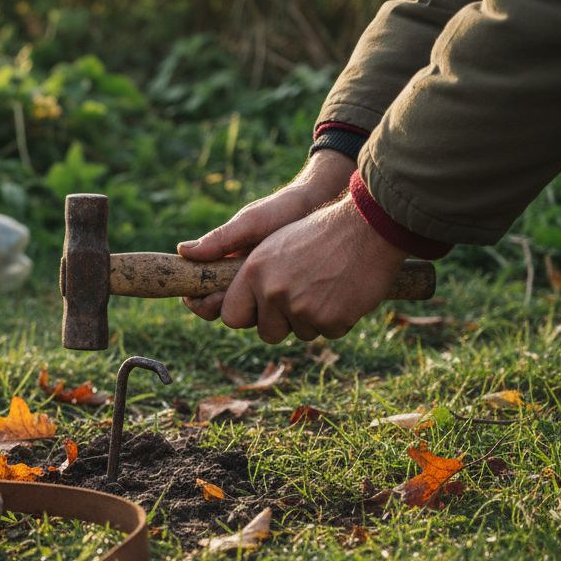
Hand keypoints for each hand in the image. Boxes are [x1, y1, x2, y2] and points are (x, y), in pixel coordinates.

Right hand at [179, 149, 354, 320]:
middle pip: (226, 311)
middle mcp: (243, 281)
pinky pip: (279, 311)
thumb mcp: (249, 223)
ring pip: (253, 315)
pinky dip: (279, 310)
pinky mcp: (288, 293)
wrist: (319, 206)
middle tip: (234, 297)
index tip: (200, 297)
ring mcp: (266, 288)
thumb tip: (183, 251)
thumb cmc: (280, 210)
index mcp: (225, 265)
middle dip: (226, 308)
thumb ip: (220, 239)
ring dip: (256, 312)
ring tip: (266, 297)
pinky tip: (288, 301)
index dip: (199, 301)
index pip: (203, 295)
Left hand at [206, 196, 406, 341]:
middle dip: (282, 322)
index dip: (248, 315)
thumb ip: (243, 266)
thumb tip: (193, 260)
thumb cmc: (319, 232)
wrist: (367, 227)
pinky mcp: (330, 320)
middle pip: (267, 333)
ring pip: (300, 333)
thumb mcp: (272, 240)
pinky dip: (337, 318)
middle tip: (301, 296)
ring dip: (313, 317)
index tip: (260, 310)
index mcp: (254, 272)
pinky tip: (344, 292)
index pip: (231, 316)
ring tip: (326, 285)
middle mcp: (273, 292)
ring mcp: (302, 308)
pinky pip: (328, 332)